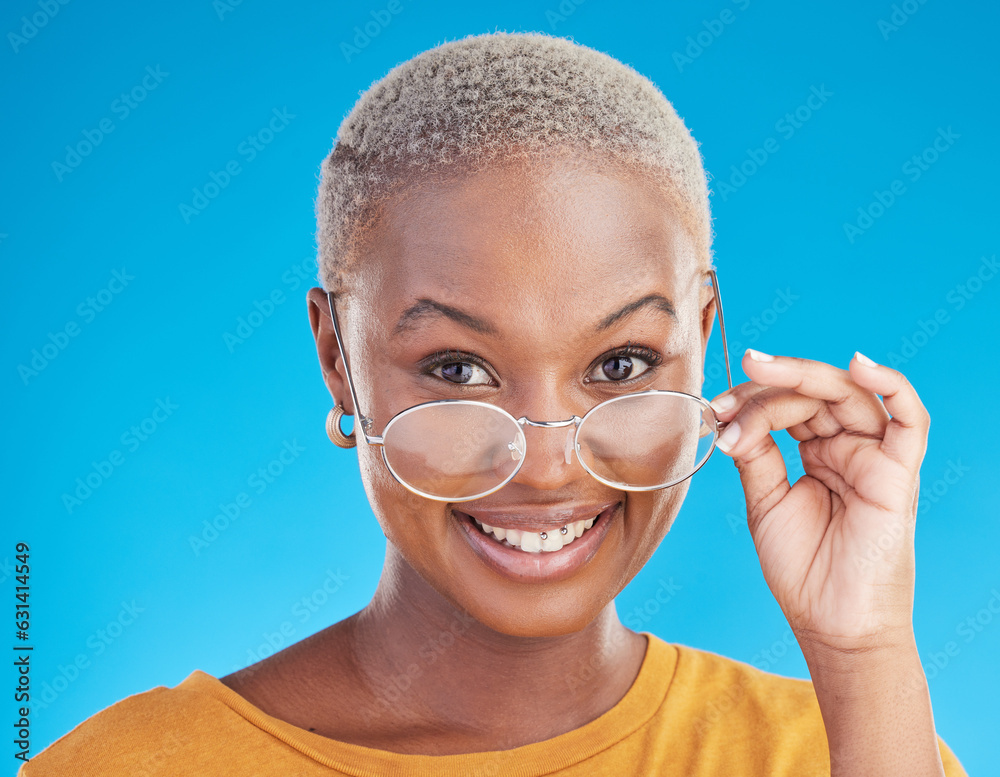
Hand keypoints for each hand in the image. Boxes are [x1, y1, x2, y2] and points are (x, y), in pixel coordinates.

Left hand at [709, 349, 929, 652]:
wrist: (831, 624)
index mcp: (819, 452)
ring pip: (848, 395)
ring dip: (802, 377)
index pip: (789, 406)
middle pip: (815, 393)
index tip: (714, 411)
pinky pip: (910, 421)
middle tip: (731, 387)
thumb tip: (731, 417)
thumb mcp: (765, 502)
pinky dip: (892, 386)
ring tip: (760, 370)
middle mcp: (849, 448)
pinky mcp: (898, 475)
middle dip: (768, 384)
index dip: (751, 400)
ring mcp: (875, 458)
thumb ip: (756, 456)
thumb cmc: (803, 569)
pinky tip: (860, 365)